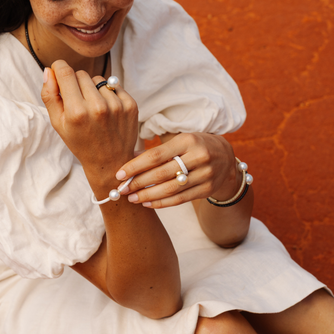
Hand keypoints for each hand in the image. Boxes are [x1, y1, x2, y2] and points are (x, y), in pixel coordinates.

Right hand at [41, 61, 137, 179]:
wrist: (111, 162)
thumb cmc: (81, 143)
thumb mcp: (59, 125)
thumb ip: (50, 96)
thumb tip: (49, 70)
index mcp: (77, 112)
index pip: (65, 72)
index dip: (59, 68)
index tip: (59, 72)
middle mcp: (98, 106)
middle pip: (81, 74)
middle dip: (76, 82)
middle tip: (77, 101)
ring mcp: (117, 105)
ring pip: (98, 79)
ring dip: (93, 89)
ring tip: (93, 108)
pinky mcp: (131, 105)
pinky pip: (114, 86)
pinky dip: (108, 94)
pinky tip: (107, 110)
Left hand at [116, 133, 240, 207]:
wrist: (226, 156)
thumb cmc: (194, 146)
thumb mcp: (179, 141)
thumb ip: (157, 151)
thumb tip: (128, 160)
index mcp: (187, 140)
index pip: (155, 155)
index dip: (135, 166)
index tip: (119, 174)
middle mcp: (198, 157)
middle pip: (161, 173)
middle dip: (138, 183)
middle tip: (122, 189)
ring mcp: (205, 175)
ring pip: (170, 189)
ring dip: (148, 196)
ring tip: (132, 199)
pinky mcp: (207, 189)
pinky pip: (180, 199)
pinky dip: (162, 203)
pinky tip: (148, 204)